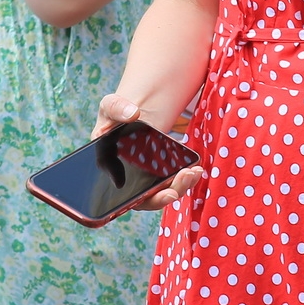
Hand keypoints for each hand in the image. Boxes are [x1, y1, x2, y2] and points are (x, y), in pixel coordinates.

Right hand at [94, 94, 204, 209]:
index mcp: (107, 167)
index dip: (137, 200)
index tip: (154, 194)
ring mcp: (144, 178)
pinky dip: (185, 179)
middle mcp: (126, 180)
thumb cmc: (116, 113)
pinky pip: (171, 183)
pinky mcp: (160, 173)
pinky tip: (196, 169)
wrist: (133, 112)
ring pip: (160, 194)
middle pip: (143, 200)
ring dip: (178, 188)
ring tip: (192, 173)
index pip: (119, 195)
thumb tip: (133, 114)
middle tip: (175, 190)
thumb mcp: (110, 105)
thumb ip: (116, 108)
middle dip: (161, 197)